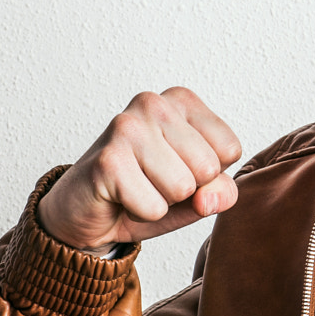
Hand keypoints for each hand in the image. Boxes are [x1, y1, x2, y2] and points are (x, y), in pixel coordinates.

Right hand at [36, 88, 242, 251]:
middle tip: (152, 182)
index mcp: (181, 101)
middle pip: (208, 169)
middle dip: (185, 190)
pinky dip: (141, 214)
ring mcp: (127, 127)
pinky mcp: (108, 160)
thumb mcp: (196, 193)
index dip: (208, 175)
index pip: (230, 149)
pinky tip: (121, 197)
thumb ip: (220, 192)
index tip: (175, 169)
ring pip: (183, 188)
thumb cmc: (145, 193)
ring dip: (162, 202)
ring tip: (137, 188)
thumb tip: (208, 198)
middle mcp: (154, 104)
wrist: (84, 211)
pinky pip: (154, 207)